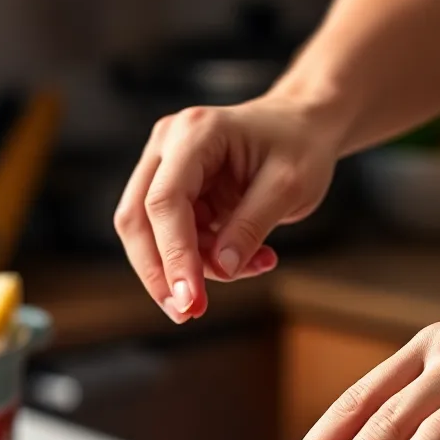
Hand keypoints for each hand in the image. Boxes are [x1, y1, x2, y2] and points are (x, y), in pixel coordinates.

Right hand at [113, 94, 339, 321]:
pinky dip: (206, 260)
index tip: (190, 300)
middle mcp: (167, 145)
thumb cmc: (300, 146)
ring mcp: (164, 167)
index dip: (173, 255)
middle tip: (188, 313)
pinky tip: (251, 258)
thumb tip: (221, 269)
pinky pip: (175, 238)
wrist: (302, 127)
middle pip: (137, 220)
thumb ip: (252, 226)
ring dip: (192, 268)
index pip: (164, 201)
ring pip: (150, 235)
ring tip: (256, 266)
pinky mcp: (173, 192)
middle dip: (160, 273)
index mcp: (195, 133)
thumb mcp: (290, 186)